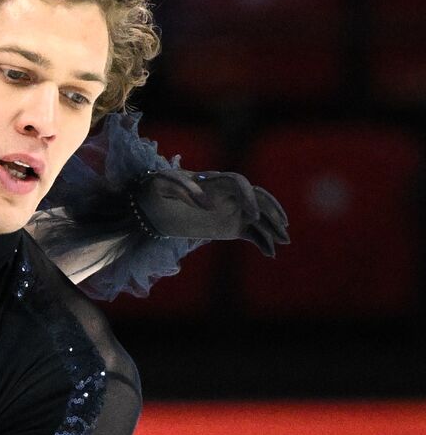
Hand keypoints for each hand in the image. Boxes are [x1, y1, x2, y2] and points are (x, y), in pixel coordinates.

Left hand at [135, 167, 289, 255]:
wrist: (150, 206)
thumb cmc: (156, 189)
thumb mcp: (162, 184)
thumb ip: (183, 187)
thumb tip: (207, 203)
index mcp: (214, 181)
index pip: (239, 183)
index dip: (249, 197)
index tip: (251, 215)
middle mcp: (229, 194)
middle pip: (258, 198)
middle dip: (272, 211)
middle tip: (281, 228)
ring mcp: (232, 211)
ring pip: (260, 217)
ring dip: (273, 228)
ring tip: (283, 242)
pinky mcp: (231, 227)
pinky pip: (252, 233)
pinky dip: (262, 242)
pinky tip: (269, 253)